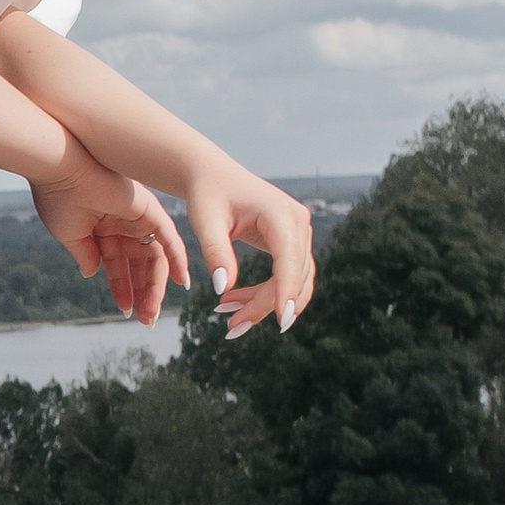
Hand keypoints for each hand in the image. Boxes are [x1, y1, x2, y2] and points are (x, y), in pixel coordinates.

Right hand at [32, 152, 189, 328]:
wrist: (61, 171)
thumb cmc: (58, 199)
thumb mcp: (71, 236)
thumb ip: (85, 255)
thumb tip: (92, 273)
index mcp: (103, 231)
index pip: (118, 267)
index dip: (123, 290)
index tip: (126, 311)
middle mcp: (123, 225)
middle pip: (140, 266)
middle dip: (143, 294)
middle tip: (146, 320)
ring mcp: (138, 218)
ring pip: (155, 258)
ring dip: (157, 286)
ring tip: (153, 312)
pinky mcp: (149, 210)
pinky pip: (169, 238)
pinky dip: (177, 259)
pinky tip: (181, 281)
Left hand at [183, 161, 315, 336]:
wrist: (213, 176)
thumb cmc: (208, 195)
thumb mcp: (205, 222)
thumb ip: (216, 252)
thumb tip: (223, 288)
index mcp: (279, 214)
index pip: (289, 258)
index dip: (285, 290)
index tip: (281, 319)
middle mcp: (297, 222)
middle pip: (293, 275)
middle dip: (265, 305)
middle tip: (232, 328)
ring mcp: (299, 232)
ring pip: (295, 280)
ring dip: (266, 303)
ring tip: (231, 318)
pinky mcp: (292, 241)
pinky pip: (289, 276)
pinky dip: (268, 294)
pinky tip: (240, 303)